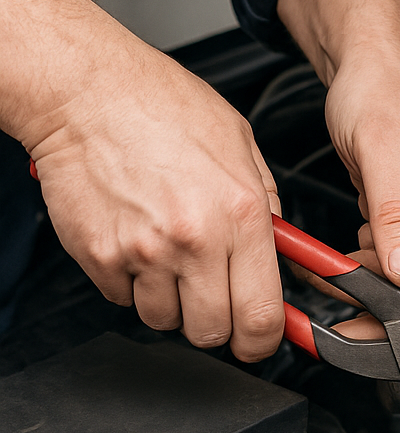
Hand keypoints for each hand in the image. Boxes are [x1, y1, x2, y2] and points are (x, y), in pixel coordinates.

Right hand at [0, 0, 282, 361]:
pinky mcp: (100, 256)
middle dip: (214, 321)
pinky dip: (130, 283)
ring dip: (169, 301)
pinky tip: (135, 240)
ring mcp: (144, 252)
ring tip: (166, 253)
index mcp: (241, 214)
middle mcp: (195, 238)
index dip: (262, 341)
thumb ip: (266, 207)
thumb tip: (280, 257)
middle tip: (209, 292)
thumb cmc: (160, 105)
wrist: (87, 90)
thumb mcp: (241, 146)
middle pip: (212, 333)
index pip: (262, 316)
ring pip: (164, 320)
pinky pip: (123, 299)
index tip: (258, 340)